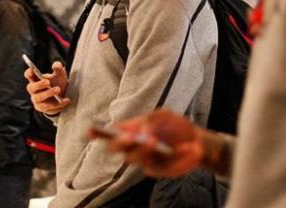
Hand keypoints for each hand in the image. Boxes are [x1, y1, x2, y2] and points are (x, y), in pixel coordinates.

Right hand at [25, 61, 70, 114]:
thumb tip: (56, 65)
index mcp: (35, 79)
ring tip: (58, 89)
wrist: (64, 95)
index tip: (32, 69)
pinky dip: (58, 104)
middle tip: (48, 82)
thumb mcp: (60, 74)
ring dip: (48, 94)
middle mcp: (34, 90)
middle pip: (31, 88)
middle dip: (39, 85)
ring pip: (39, 98)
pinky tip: (66, 100)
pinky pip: (48, 108)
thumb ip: (58, 68)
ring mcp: (37, 100)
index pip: (28, 75)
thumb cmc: (58, 83)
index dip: (29, 73)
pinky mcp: (43, 108)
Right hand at [90, 109, 205, 177]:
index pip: (109, 135)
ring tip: (153, 139)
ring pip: (137, 160)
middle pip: (119, 150)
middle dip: (123, 143)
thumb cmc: (173, 125)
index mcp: (129, 132)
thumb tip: (144, 127)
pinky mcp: (160, 171)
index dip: (97, 134)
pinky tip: (187, 148)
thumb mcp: (165, 114)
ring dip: (144, 150)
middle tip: (132, 136)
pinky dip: (176, 157)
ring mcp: (145, 161)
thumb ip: (154, 117)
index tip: (90, 131)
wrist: (194, 139)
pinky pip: (162, 168)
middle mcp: (133, 148)